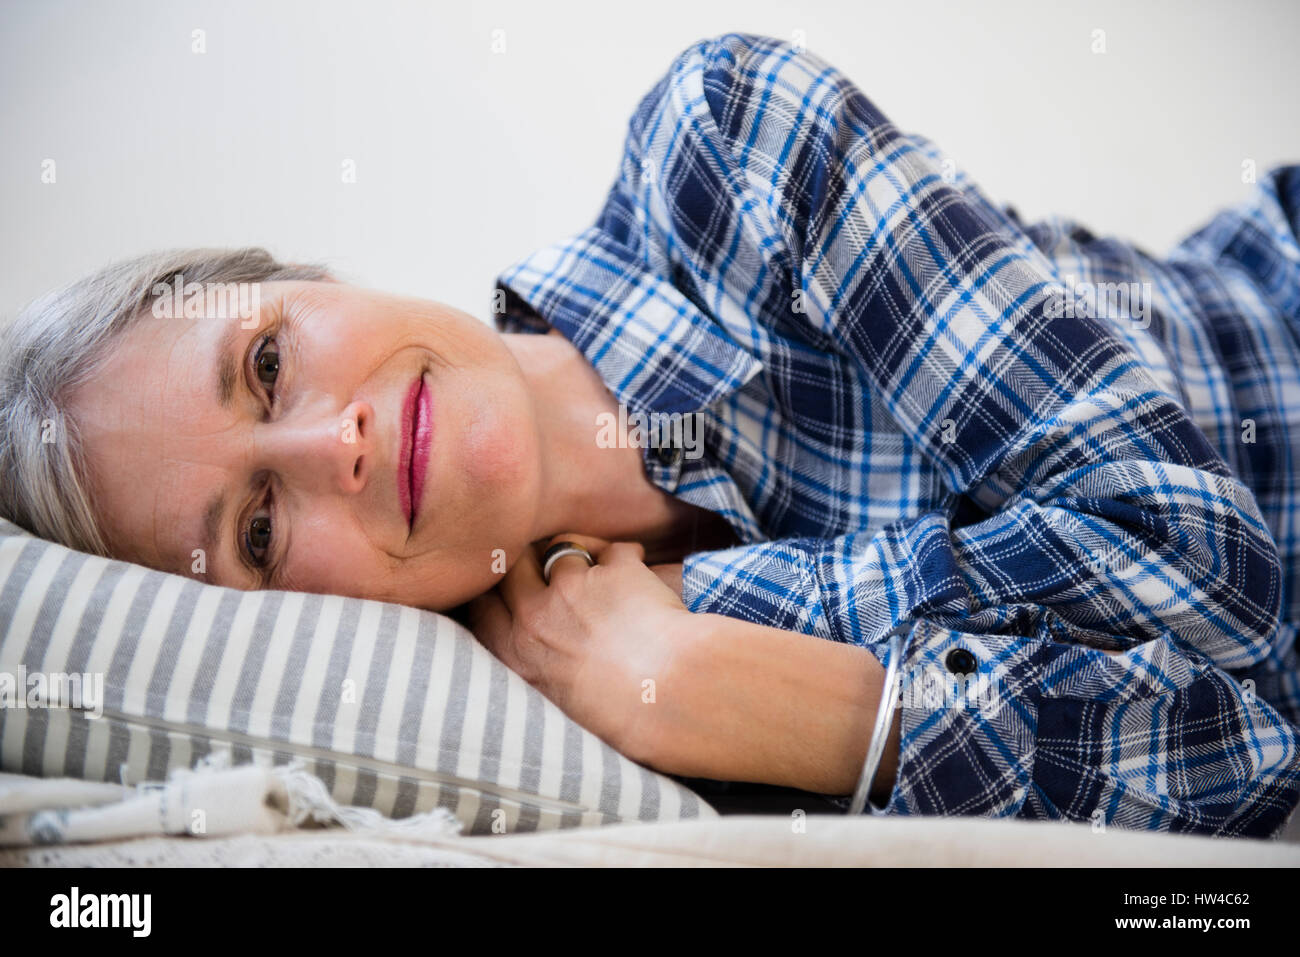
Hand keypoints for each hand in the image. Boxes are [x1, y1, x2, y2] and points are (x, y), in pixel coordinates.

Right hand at [465, 534, 693, 763]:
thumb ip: (539, 666)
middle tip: (552, 566)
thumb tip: (540, 640)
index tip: (506, 588)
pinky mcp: (616, 570)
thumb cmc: (624, 718)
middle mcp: (537, 617)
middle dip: (529, 559)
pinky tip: (642, 572)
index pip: (483, 608)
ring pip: (563, 547)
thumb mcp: (560, 702)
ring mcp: (575, 589)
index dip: (493, 591)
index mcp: (518, 656)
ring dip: (583, 554)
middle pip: (513, 564)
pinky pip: (613, 548)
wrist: (673, 701)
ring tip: (609, 576)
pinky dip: (629, 557)